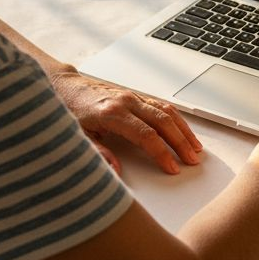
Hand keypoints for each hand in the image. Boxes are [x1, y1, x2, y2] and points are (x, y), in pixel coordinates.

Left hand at [49, 72, 201, 173]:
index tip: (172, 167)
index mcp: (112, 114)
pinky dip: (176, 119)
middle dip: (180, 142)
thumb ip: (98, 155)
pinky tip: (183, 130)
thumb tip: (117, 172)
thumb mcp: (77, 137)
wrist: (63, 86)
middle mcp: (125, 102)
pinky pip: (161, 106)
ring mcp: (132, 97)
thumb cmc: (68, 111)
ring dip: (183, 130)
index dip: (162, 153)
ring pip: (166, 112)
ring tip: (195, 148)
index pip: (146, 135)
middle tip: (192, 160)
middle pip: (162, 122)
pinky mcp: (134, 96)